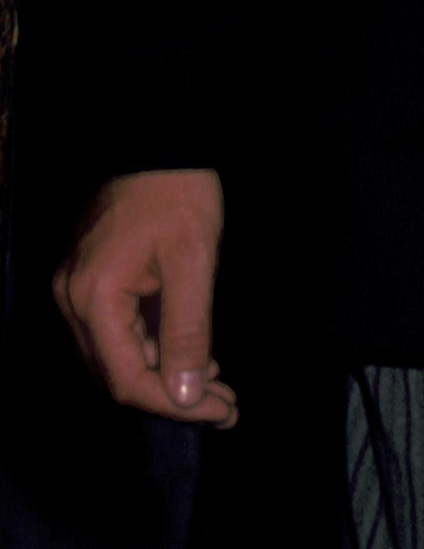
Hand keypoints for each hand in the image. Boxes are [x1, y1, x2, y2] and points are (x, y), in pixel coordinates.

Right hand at [53, 169, 236, 425]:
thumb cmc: (178, 191)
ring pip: (116, 356)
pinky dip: (153, 349)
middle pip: (116, 375)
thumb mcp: (195, 261)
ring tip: (217, 384)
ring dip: (165, 376)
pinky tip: (191, 352)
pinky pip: (117, 331)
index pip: (128, 380)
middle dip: (174, 397)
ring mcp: (76, 289)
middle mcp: (72, 300)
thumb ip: (188, 332)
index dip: (177, 405)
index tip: (224, 411)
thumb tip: (189, 394)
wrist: (157, 137)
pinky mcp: (90, 278)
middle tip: (226, 405)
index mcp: (94, 298)